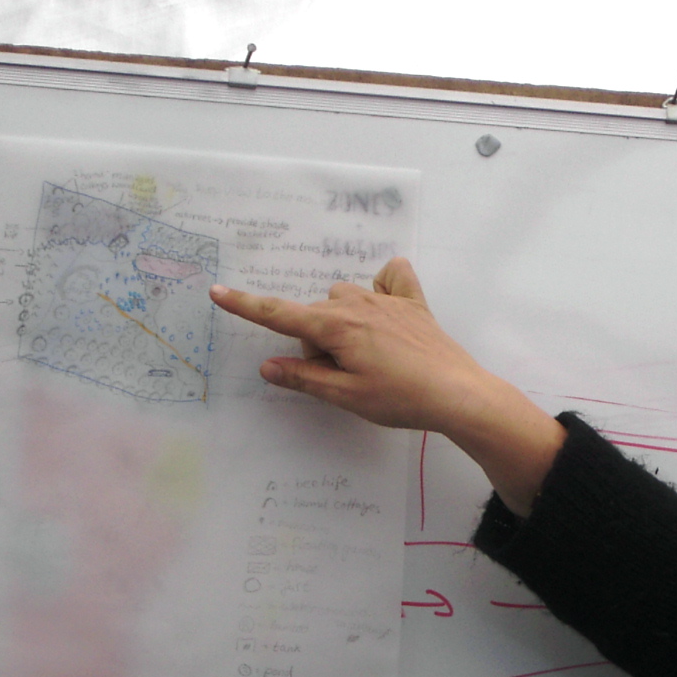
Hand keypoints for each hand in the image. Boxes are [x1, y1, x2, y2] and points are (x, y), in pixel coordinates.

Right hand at [211, 259, 565, 515]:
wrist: (458, 393)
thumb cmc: (401, 399)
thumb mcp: (346, 396)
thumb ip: (304, 378)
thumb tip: (269, 366)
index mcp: (335, 327)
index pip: (280, 315)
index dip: (246, 305)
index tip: (218, 291)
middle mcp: (356, 304)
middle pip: (315, 315)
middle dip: (316, 344)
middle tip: (342, 378)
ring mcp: (386, 299)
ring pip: (345, 299)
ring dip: (343, 323)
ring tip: (367, 359)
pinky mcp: (413, 302)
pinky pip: (390, 277)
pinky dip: (382, 287)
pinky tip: (388, 310)